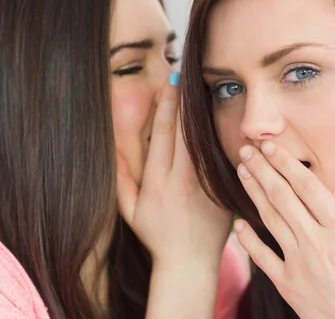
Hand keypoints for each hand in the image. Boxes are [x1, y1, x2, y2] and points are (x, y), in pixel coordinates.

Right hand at [116, 74, 231, 272]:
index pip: (162, 134)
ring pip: (204, 140)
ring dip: (203, 112)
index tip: (170, 83)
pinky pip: (220, 158)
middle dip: (185, 100)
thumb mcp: (130, 209)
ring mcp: (205, 185)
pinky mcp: (222, 190)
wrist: (189, 262)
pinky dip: (220, 136)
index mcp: (157, 181)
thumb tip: (112, 146)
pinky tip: (220, 116)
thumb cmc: (156, 235)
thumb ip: (121, 177)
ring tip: (204, 87)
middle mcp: (182, 179)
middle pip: (184, 130)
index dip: (166, 105)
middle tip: (188, 73)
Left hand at [234, 141, 334, 318]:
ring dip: (254, 192)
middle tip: (247, 149)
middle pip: (283, 197)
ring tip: (242, 171)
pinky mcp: (287, 284)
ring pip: (270, 219)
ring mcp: (299, 263)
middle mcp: (318, 242)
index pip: (309, 188)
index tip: (272, 147)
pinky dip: (247, 239)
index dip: (287, 164)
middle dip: (263, 169)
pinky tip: (238, 224)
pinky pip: (261, 257)